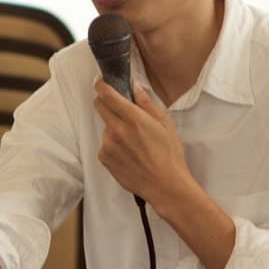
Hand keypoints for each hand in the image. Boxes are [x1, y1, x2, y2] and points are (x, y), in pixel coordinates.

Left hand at [92, 77, 194, 209]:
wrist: (165, 186)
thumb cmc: (169, 155)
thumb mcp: (165, 124)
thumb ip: (147, 104)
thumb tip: (135, 87)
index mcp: (134, 118)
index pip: (108, 95)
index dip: (101, 85)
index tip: (101, 82)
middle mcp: (117, 130)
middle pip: (99, 106)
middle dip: (106, 102)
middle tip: (119, 108)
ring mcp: (108, 145)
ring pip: (105, 127)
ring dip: (114, 127)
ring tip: (133, 141)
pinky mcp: (104, 159)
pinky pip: (105, 144)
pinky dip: (113, 144)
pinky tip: (129, 153)